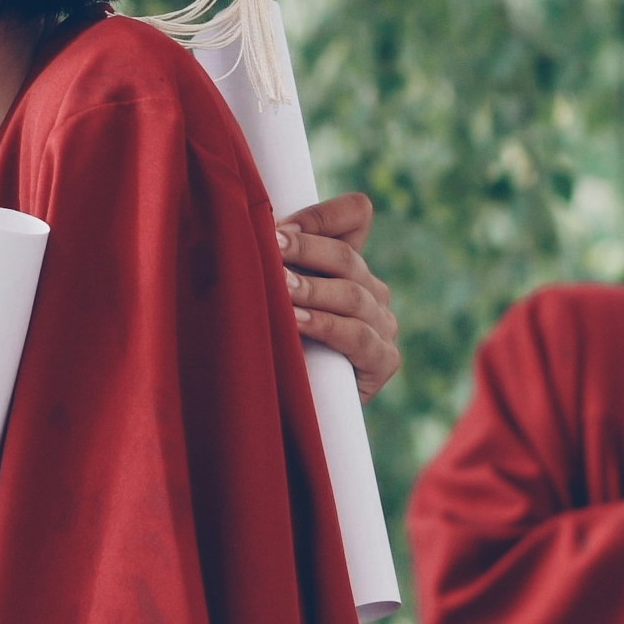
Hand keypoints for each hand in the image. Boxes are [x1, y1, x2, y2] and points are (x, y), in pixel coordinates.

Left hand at [277, 192, 400, 398]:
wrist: (292, 409)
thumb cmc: (272, 343)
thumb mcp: (269, 295)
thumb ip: (269, 260)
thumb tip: (240, 225)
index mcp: (349, 263)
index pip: (356, 215)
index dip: (321, 215)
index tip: (278, 226)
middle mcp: (372, 289)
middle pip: (348, 256)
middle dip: (305, 250)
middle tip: (269, 248)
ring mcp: (382, 325)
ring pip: (353, 295)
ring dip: (312, 289)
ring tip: (280, 287)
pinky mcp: (384, 361)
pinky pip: (359, 337)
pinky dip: (326, 326)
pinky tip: (297, 322)